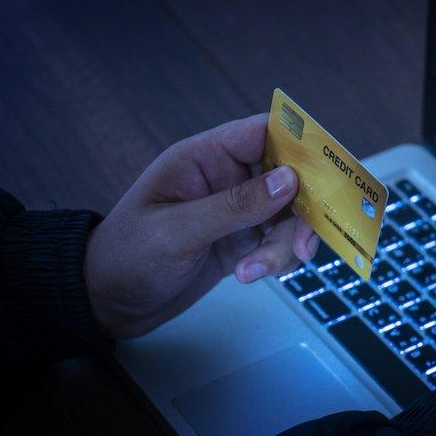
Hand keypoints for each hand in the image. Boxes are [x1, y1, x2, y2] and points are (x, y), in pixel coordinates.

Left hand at [85, 113, 317, 337]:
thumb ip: (234, 206)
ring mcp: (237, 211)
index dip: (301, 142)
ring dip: (286, 244)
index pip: (264, 132)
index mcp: (205, 158)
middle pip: (290, 177)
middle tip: (305, 244)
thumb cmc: (126, 257)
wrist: (106, 303)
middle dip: (303, 210)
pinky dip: (276, 260)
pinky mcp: (242, 242)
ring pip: (289, 216)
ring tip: (256, 271)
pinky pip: (278, 243)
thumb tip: (289, 180)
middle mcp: (227, 178)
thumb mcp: (178, 231)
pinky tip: (250, 276)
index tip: (329, 168)